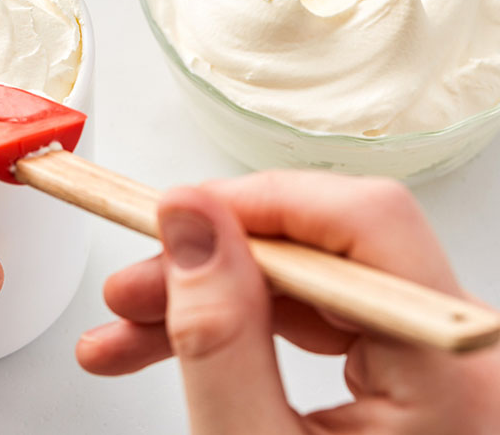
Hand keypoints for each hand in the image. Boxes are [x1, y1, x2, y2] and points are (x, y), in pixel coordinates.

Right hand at [76, 171, 499, 433]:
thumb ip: (218, 332)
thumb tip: (191, 223)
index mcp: (450, 374)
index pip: (361, 223)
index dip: (254, 205)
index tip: (170, 219)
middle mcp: (459, 356)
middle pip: (325, 251)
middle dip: (211, 265)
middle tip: (131, 291)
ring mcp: (436, 368)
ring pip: (307, 287)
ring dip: (211, 301)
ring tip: (128, 335)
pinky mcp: (407, 382)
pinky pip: (314, 325)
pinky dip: (241, 331)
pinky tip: (176, 350)